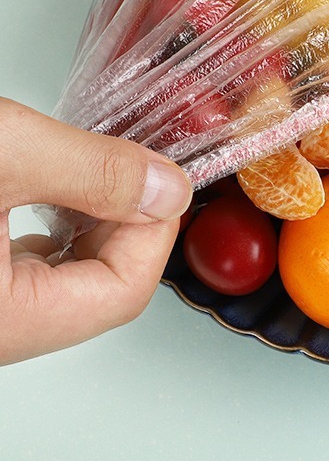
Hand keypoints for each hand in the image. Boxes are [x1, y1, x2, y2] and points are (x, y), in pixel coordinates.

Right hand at [0, 98, 191, 364]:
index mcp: (3, 320)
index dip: (156, 229)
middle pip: (101, 287)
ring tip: (92, 168)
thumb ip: (93, 172)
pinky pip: (33, 266)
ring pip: (69, 277)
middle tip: (130, 165)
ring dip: (95, 220)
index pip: (123, 293)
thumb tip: (166, 189)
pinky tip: (56, 186)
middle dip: (128, 219)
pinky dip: (60, 223)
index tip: (164, 177)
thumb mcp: (5, 152)